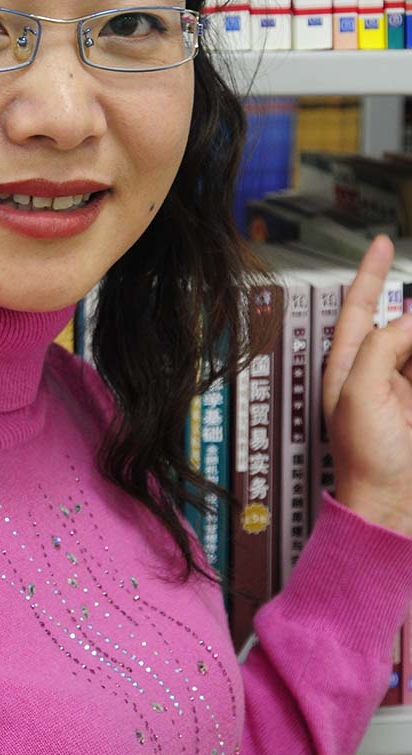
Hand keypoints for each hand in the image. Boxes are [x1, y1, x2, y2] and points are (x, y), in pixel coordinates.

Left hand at [323, 234, 411, 537]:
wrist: (394, 511)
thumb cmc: (364, 460)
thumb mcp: (359, 393)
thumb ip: (379, 347)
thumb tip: (407, 320)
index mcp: (348, 366)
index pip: (357, 307)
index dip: (370, 274)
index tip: (381, 242)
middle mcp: (378, 373)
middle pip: (403, 327)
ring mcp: (406, 391)